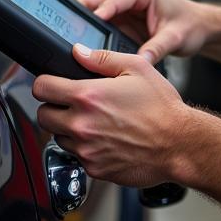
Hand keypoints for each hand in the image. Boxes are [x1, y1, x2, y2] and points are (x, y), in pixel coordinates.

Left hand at [32, 43, 187, 187]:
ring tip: (94, 122)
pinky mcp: (93, 169)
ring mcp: (86, 150)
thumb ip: (102, 58)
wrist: (179, 145)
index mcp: (88, 96)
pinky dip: (84, 148)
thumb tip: (78, 52)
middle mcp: (82, 124)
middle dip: (54, 107)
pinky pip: (75, 156)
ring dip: (68, 129)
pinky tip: (104, 139)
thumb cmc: (162, 108)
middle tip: (72, 104)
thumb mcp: (136, 69)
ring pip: (57, 138)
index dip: (46, 83)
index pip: (41, 88)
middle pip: (42, 116)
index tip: (53, 84)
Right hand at [78, 0, 208, 63]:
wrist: (199, 26)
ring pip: (93, 12)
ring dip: (85, 27)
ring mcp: (122, 4)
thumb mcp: (175, 38)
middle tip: (72, 38)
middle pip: (95, 1)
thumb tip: (138, 61)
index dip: (100, 12)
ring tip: (77, 46)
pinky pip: (99, 24)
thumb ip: (156, 48)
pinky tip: (87, 49)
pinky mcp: (119, 17)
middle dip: (83, 18)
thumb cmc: (190, 25)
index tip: (85, 26)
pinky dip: (92, 34)